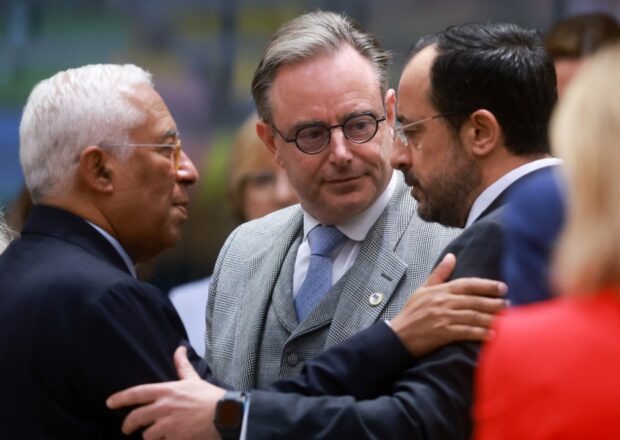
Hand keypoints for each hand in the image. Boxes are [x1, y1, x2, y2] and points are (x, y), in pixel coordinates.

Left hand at [106, 346, 225, 439]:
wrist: (224, 414)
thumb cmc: (208, 396)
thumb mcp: (192, 379)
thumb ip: (182, 365)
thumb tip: (179, 348)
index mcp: (166, 391)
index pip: (136, 393)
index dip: (120, 398)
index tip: (109, 403)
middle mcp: (163, 407)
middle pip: (135, 418)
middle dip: (127, 425)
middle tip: (126, 429)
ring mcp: (167, 425)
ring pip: (147, 435)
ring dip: (150, 436)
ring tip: (155, 435)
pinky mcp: (174, 438)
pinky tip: (170, 439)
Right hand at [390, 253, 506, 356]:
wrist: (398, 335)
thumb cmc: (412, 312)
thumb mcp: (423, 289)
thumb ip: (439, 273)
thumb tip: (452, 256)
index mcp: (441, 290)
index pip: (468, 284)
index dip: (487, 285)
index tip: (503, 287)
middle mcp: (444, 302)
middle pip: (475, 301)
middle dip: (495, 302)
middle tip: (510, 304)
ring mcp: (444, 317)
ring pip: (474, 316)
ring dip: (492, 318)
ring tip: (507, 320)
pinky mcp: (443, 333)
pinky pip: (466, 332)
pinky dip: (480, 333)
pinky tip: (492, 335)